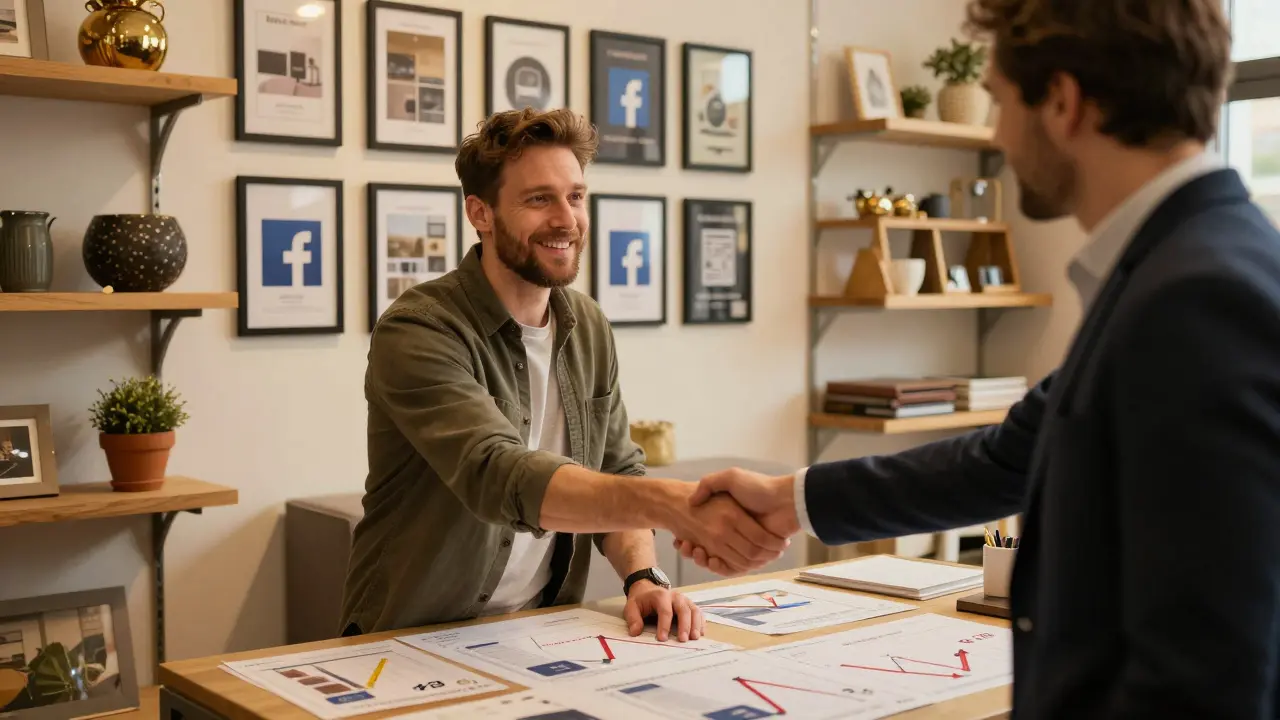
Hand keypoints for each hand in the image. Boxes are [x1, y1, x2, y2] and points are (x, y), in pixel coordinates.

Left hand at [623, 580, 703, 641]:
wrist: (647, 589)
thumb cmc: (641, 600)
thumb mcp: (631, 607)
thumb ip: (633, 619)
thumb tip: (635, 632)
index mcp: (660, 596)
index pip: (665, 611)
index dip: (664, 625)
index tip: (662, 639)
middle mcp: (675, 596)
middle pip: (683, 609)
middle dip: (684, 625)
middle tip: (683, 640)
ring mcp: (684, 600)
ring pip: (694, 610)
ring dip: (695, 624)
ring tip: (694, 638)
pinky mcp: (689, 605)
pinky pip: (698, 613)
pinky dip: (700, 623)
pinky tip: (700, 633)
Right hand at [674, 469, 799, 573]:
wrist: (786, 501)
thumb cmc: (759, 487)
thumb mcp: (731, 478)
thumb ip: (710, 484)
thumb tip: (691, 501)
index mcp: (729, 516)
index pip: (703, 531)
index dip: (690, 537)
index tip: (679, 538)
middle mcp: (734, 532)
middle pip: (708, 548)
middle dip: (693, 550)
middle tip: (682, 545)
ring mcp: (744, 544)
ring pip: (718, 559)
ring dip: (703, 559)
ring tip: (693, 551)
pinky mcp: (753, 555)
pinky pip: (733, 567)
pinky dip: (720, 567)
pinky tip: (709, 560)